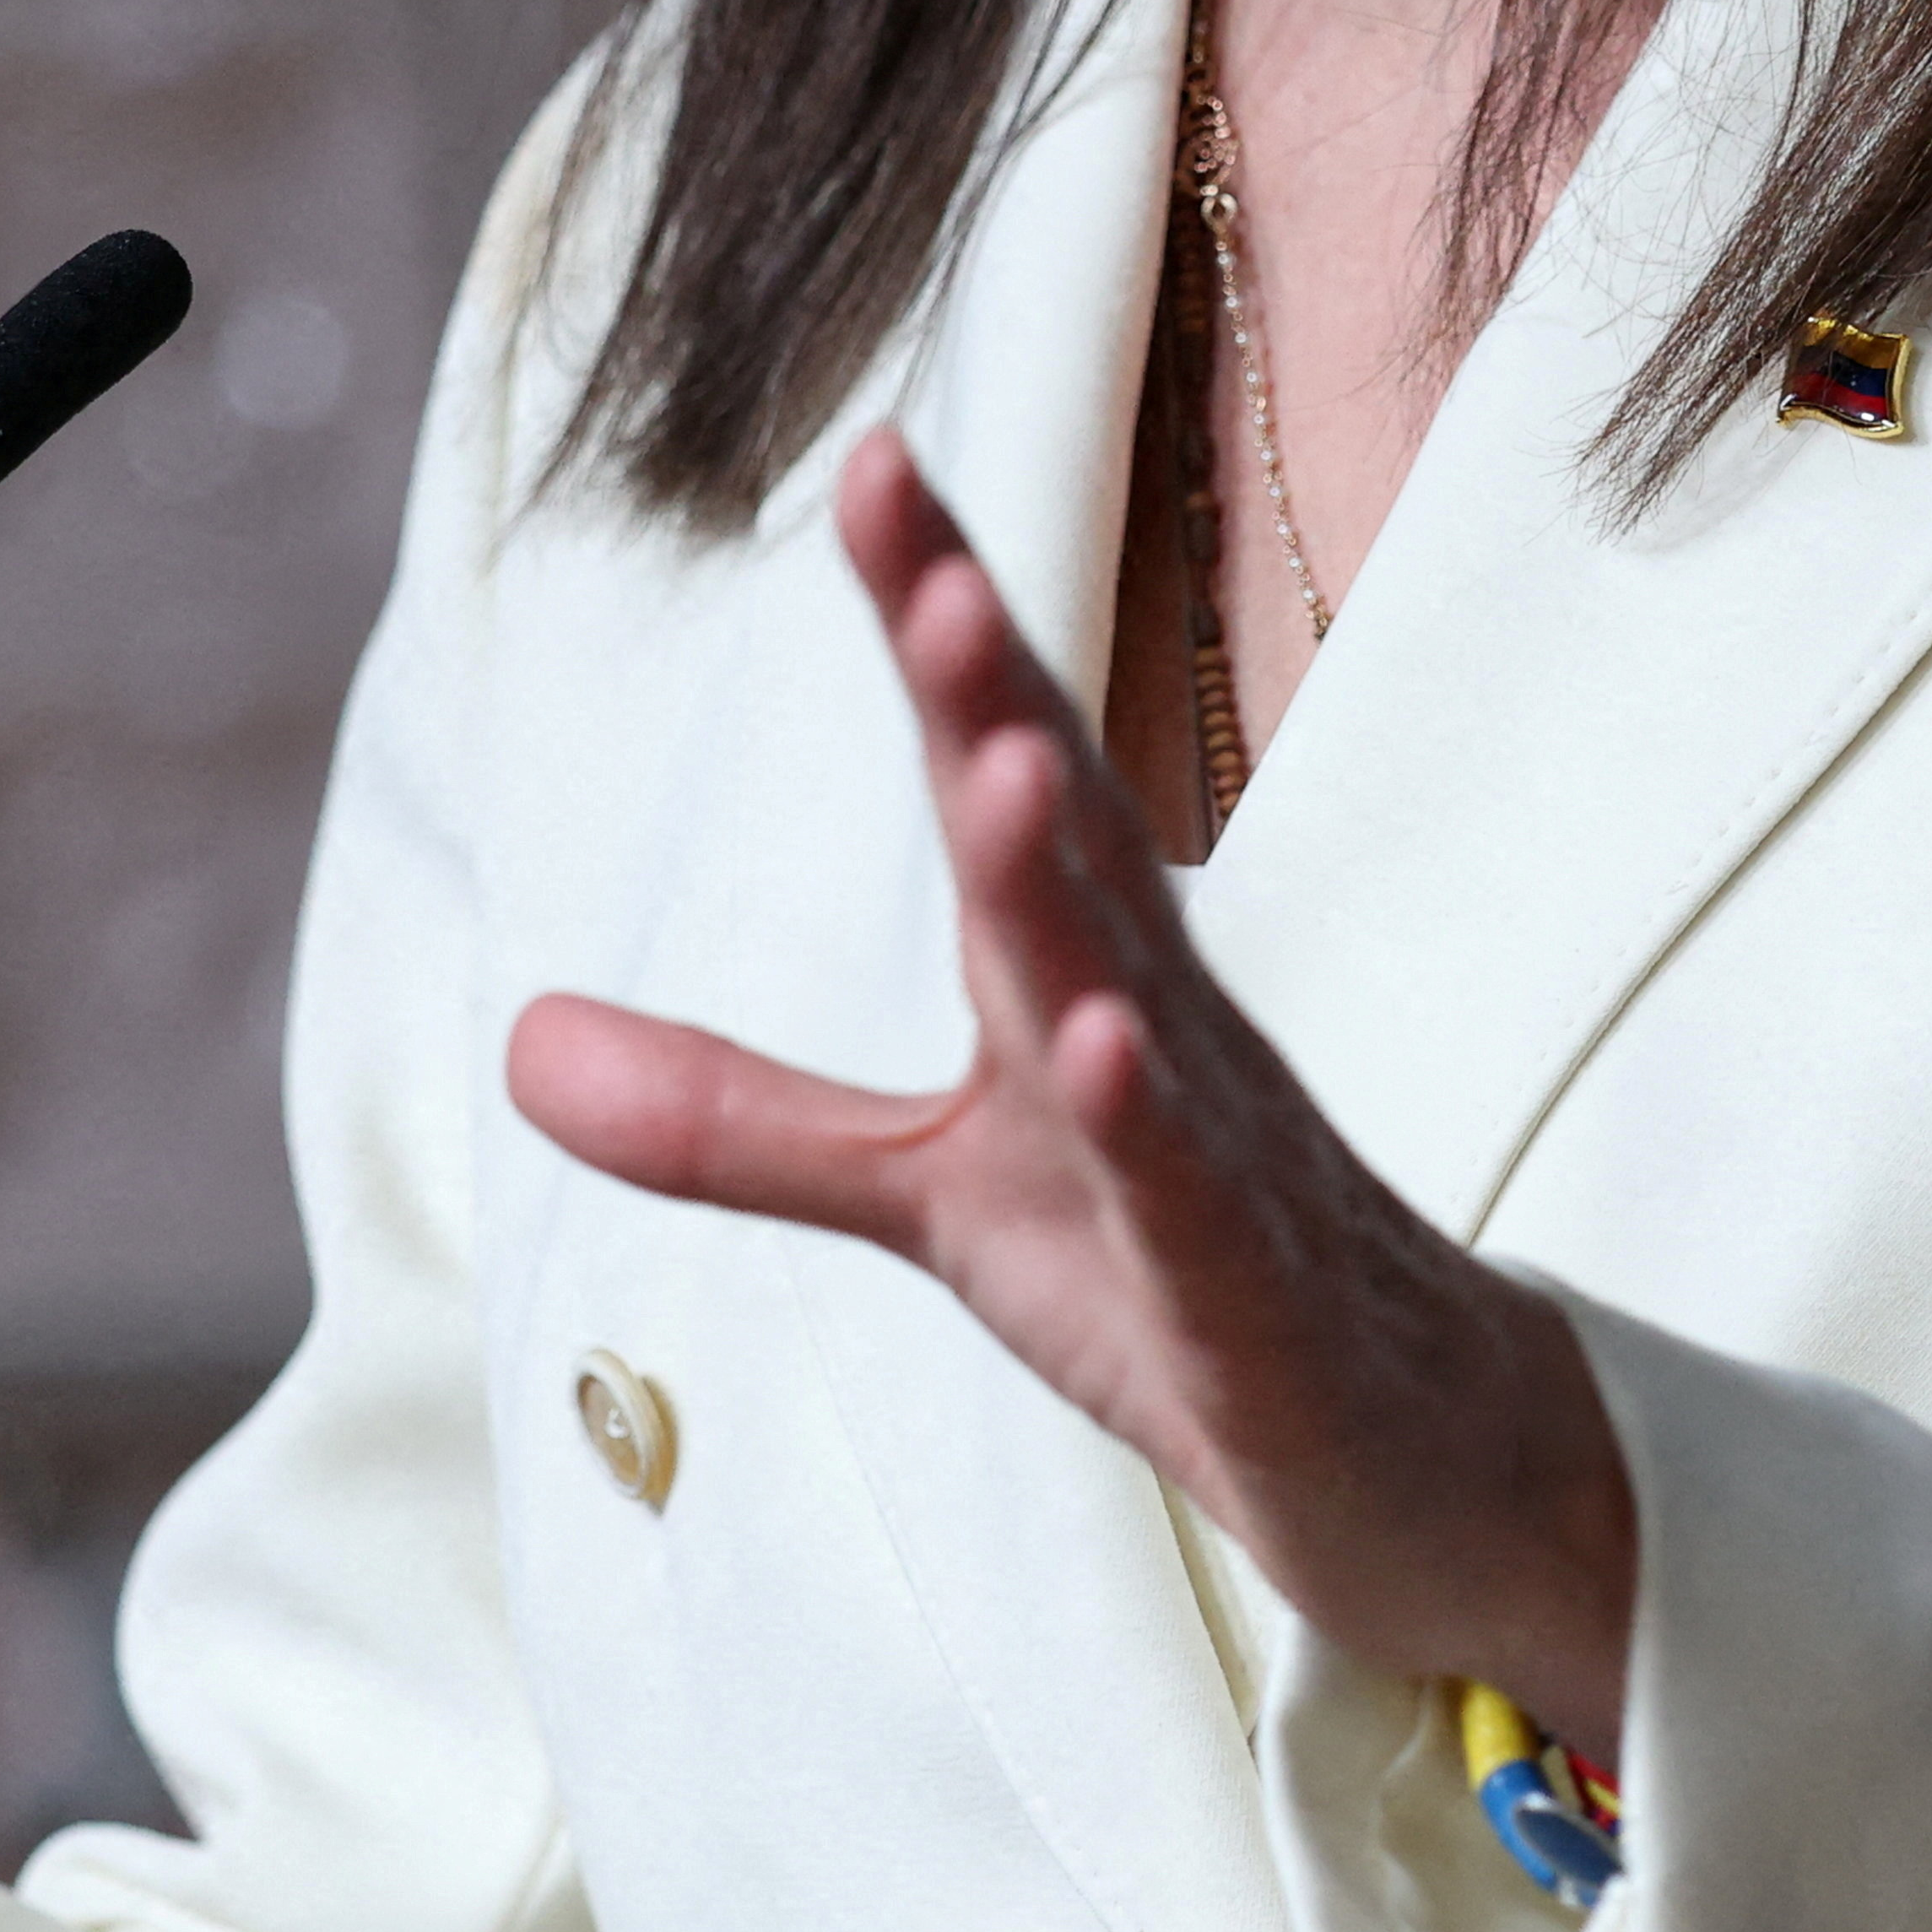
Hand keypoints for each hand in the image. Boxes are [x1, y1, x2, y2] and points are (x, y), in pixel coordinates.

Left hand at [502, 430, 1640, 1754]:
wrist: (1417, 1466)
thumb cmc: (1175, 1280)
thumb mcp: (930, 1197)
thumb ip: (735, 1119)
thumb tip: (514, 1043)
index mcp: (1078, 970)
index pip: (999, 766)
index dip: (942, 618)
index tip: (875, 465)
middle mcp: (1160, 1024)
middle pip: (1069, 838)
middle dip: (996, 697)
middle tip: (925, 559)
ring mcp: (1227, 1163)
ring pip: (1141, 999)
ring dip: (1070, 882)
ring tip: (1003, 760)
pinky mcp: (1263, 1310)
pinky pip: (1203, 1209)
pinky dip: (1154, 1131)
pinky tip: (1106, 1050)